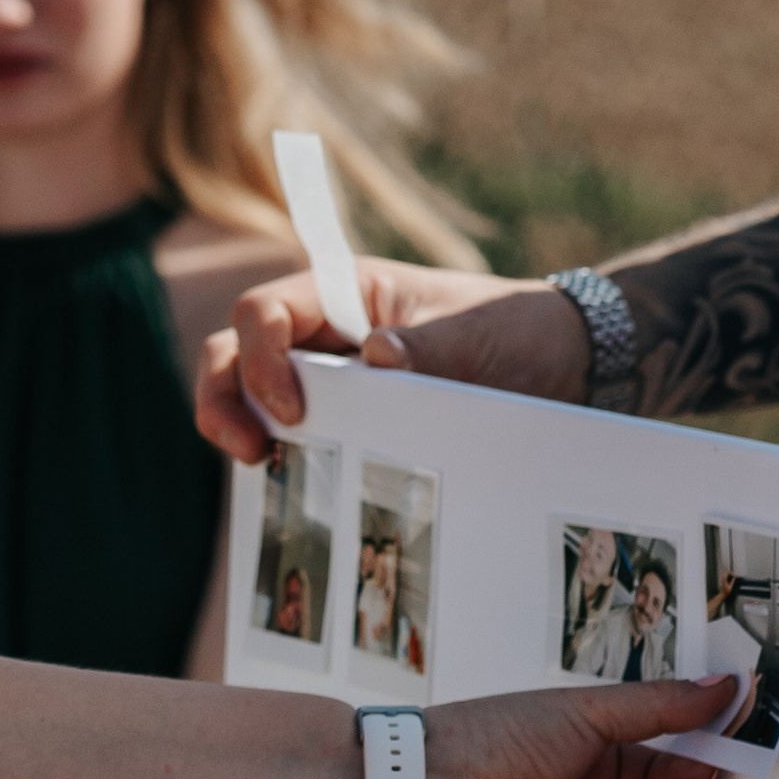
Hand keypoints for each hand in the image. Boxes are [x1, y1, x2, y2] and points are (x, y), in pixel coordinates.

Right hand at [197, 265, 591, 463]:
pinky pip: (289, 432)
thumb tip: (376, 356)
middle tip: (250, 451)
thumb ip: (429, 346)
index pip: (264, 309)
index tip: (291, 409)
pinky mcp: (338, 415)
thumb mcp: (478, 333)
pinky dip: (280, 456)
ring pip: (245, 391)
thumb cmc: (513, 329)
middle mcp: (321, 328)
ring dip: (240, 426)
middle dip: (224, 397)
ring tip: (262, 469)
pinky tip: (293, 488)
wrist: (554, 362)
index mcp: (345, 290)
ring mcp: (324, 373)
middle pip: (233, 350)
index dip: (259, 357)